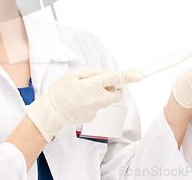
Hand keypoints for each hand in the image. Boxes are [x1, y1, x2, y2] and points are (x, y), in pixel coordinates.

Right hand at [25, 67, 144, 141]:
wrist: (50, 112)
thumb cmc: (60, 90)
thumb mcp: (75, 74)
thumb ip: (93, 73)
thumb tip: (107, 75)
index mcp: (92, 86)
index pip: (116, 80)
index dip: (129, 76)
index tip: (140, 75)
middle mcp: (97, 99)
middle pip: (118, 93)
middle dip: (115, 87)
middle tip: (101, 82)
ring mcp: (95, 110)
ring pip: (108, 100)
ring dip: (103, 93)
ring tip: (85, 91)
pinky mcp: (92, 117)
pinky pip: (99, 106)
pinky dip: (94, 101)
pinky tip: (81, 100)